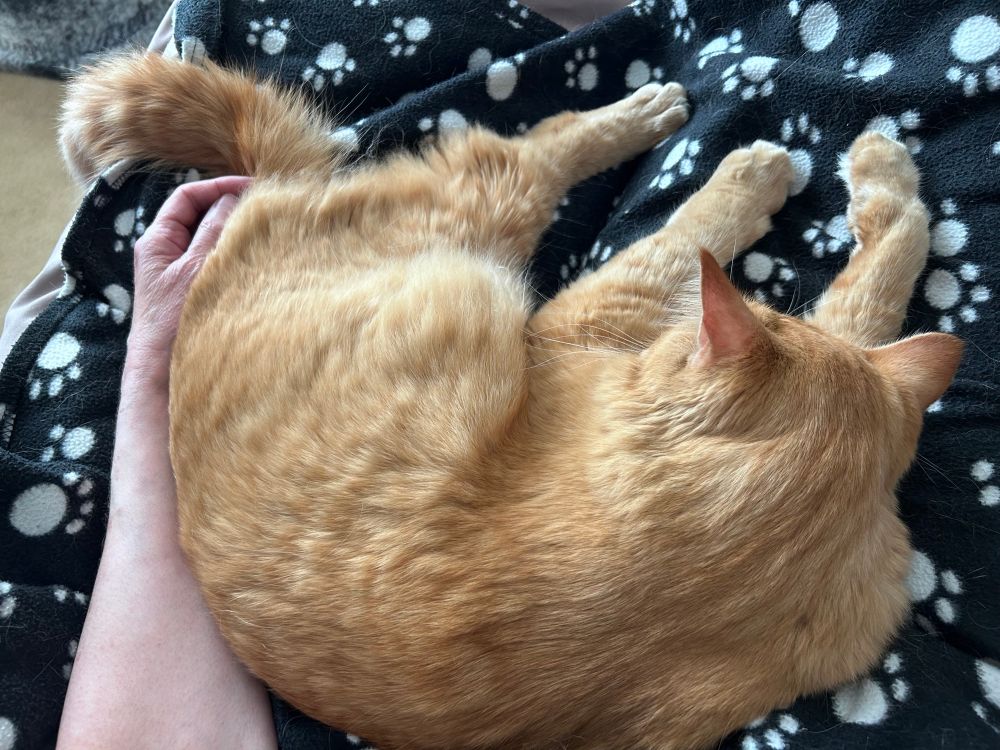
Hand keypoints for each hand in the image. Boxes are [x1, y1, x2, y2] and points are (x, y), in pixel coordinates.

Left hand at [126, 176, 250, 384]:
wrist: (163, 371)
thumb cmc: (172, 321)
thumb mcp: (195, 269)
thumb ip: (214, 231)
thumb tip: (233, 198)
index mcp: (157, 240)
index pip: (187, 197)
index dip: (218, 186)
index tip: (250, 187)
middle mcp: (167, 252)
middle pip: (201, 216)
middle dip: (230, 208)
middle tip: (262, 206)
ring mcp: (181, 273)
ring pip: (212, 241)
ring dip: (236, 233)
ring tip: (264, 230)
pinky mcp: (195, 292)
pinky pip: (217, 263)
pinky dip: (236, 256)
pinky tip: (256, 259)